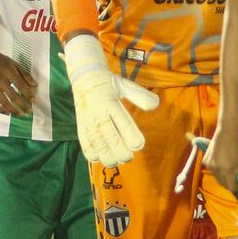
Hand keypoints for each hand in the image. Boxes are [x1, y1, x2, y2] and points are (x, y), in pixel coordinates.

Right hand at [0, 33, 34, 116]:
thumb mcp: (14, 64)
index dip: (28, 94)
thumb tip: (35, 85)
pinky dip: (0, 110)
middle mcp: (0, 80)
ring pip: (3, 102)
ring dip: (13, 110)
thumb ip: (25, 75)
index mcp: (9, 72)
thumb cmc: (1, 61)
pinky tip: (7, 113)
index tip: (33, 100)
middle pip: (13, 96)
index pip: (21, 86)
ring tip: (20, 114)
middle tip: (30, 111)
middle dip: (23, 105)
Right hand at [64, 34, 157, 165]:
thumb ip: (141, 96)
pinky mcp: (81, 126)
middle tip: (128, 157)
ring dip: (108, 156)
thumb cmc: (109, 84)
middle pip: (110, 138)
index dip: (132, 137)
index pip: (123, 123)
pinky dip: (92, 154)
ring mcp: (88, 121)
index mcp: (111, 103)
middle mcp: (99, 113)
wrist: (84, 77)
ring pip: (97, 144)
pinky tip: (100, 158)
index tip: (138, 145)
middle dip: (121, 152)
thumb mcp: (125, 85)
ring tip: (117, 161)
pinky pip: (85, 144)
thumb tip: (156, 104)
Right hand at [203, 127, 237, 198]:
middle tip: (235, 179)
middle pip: (223, 184)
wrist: (228, 130)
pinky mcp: (206, 161)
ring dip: (223, 177)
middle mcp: (218, 170)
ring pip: (217, 178)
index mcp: (229, 170)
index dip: (237, 188)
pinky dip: (217, 170)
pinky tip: (221, 163)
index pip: (232, 187)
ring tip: (228, 170)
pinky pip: (212, 170)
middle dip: (230, 183)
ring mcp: (210, 166)